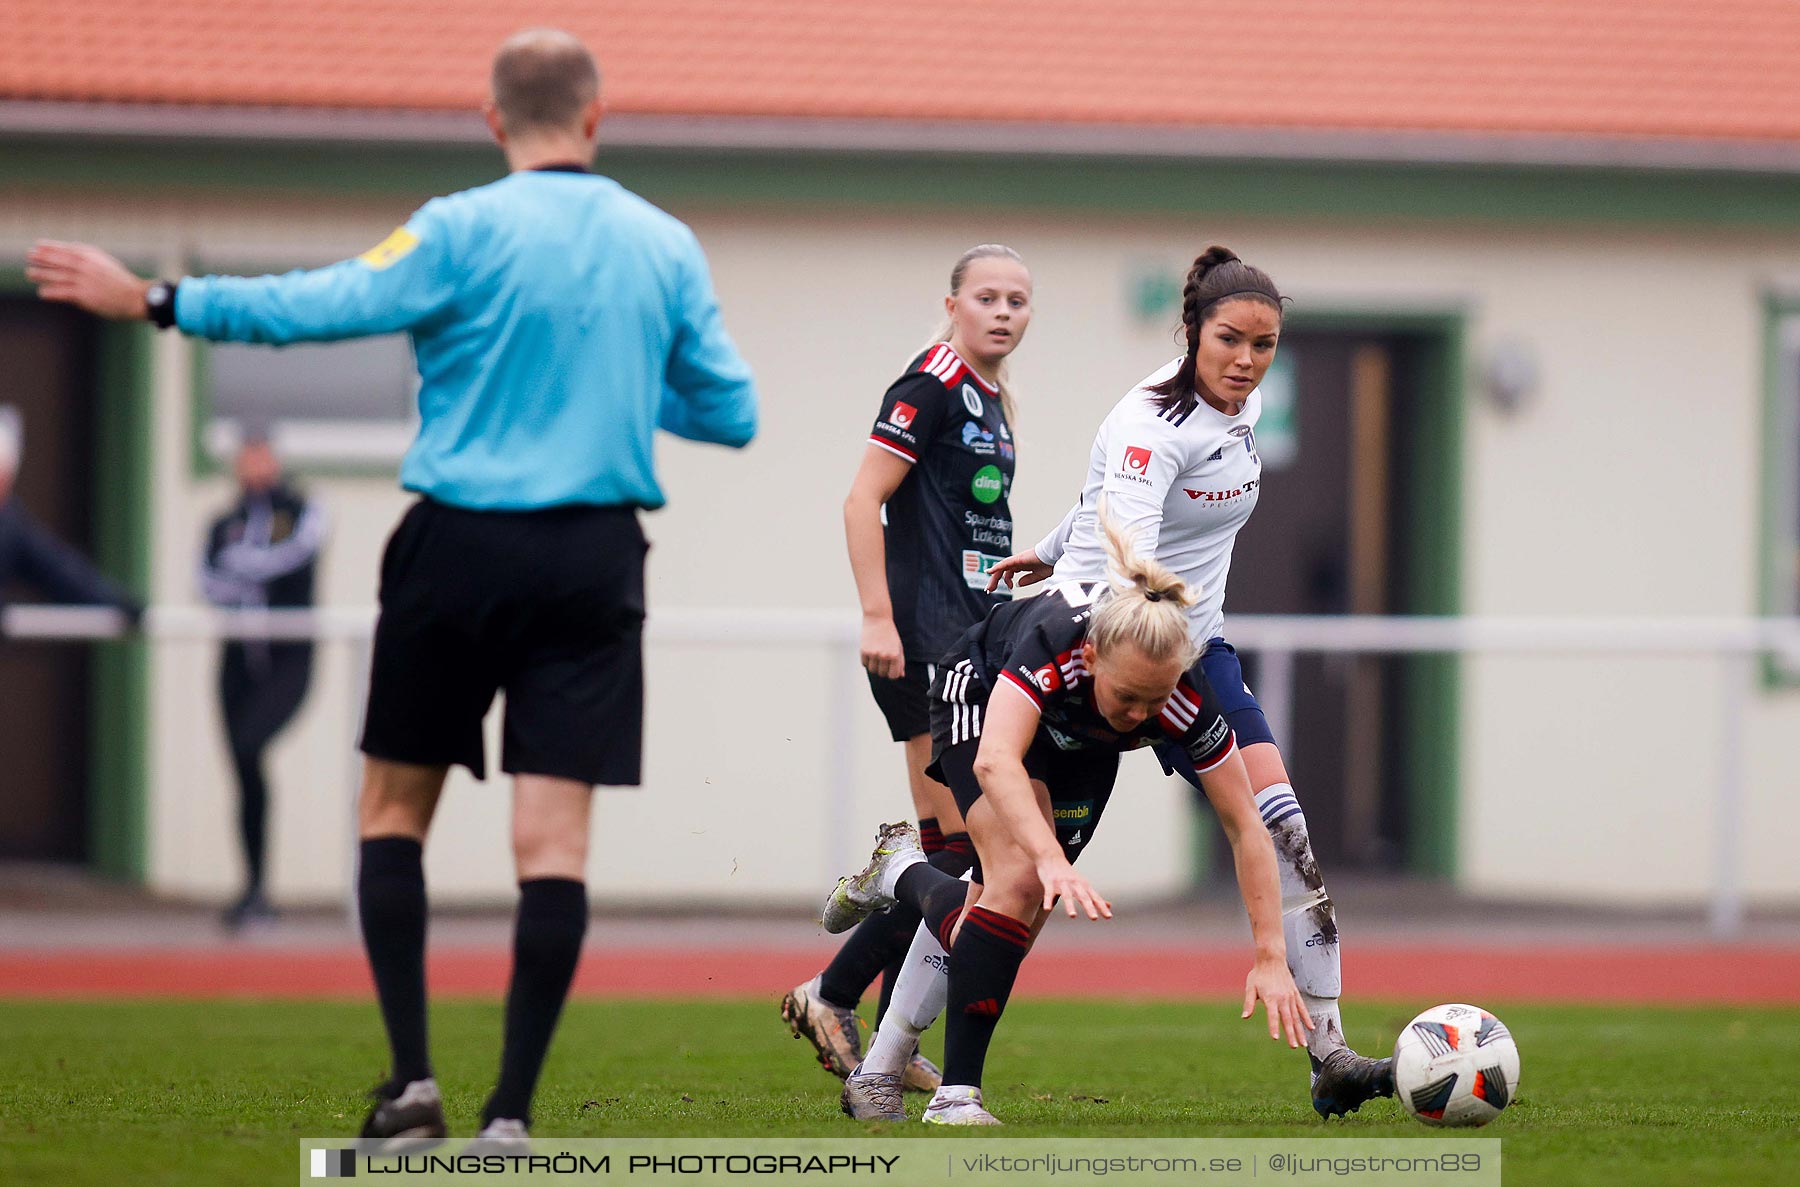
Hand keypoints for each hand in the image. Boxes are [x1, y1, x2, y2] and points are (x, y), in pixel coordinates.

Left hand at [25, 241, 152, 320]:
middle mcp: (85, 266)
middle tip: (29, 256)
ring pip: (56, 275)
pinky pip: (61, 292)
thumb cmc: (122, 281)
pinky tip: (42, 292)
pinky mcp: (83, 295)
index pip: (65, 248)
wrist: (136, 297)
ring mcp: (83, 280)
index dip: (49, 247)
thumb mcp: (106, 262)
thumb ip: (89, 257)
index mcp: (91, 256)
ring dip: (41, 274)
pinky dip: (50, 292)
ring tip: (30, 273)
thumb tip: (72, 249)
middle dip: (42, 257)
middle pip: (58, 260)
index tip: (37, 245)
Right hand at [859, 615, 904, 679]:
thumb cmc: (890, 633)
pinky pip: (864, 664)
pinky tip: (870, 653)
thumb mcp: (898, 646)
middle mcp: (884, 655)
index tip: (890, 669)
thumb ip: (900, 662)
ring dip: (874, 666)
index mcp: (895, 655)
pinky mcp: (864, 651)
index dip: (892, 674)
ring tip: (876, 657)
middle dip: (883, 670)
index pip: (893, 675)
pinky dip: (867, 661)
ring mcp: (873, 654)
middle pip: (882, 674)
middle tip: (883, 661)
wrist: (878, 618)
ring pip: (872, 670)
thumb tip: (901, 675)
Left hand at [985, 549, 1053, 591]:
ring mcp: (1017, 559)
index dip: (1005, 581)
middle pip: (1002, 571)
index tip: (1003, 589)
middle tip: (989, 590)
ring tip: (989, 588)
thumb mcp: (1038, 575)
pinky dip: (996, 567)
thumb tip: (1018, 584)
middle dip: (995, 581)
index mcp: (1022, 565)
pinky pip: (1004, 563)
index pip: (1009, 573)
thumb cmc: (1050, 563)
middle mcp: (1017, 562)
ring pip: (1001, 569)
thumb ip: (1028, 580)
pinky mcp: (1017, 559)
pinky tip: (989, 572)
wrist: (1055, 556)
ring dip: (993, 578)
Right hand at [1036, 855, 1111, 920]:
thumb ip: (1094, 896)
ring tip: (1073, 915)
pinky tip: (1048, 908)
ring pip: (1067, 895)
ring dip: (1070, 905)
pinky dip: (1048, 900)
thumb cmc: (1068, 873)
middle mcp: (1074, 884)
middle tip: (1094, 918)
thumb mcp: (1083, 883)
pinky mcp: (1050, 882)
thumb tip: (1109, 905)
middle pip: (1083, 897)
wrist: (1051, 856)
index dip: (1102, 907)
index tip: (1108, 916)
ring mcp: (1062, 883)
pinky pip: (1049, 892)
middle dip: (1089, 907)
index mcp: (1083, 885)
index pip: (1095, 898)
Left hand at [1241, 953, 1313, 1047]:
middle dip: (1291, 1034)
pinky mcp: (1295, 994)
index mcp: (1270, 998)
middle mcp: (1282, 999)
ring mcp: (1290, 997)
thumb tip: (1244, 1017)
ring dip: (1300, 1031)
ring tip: (1303, 1044)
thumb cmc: (1258, 974)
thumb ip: (1249, 1003)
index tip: (1275, 1038)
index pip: (1272, 1016)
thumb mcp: (1250, 988)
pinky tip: (1311, 1028)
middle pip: (1288, 1019)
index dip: (1273, 1027)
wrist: (1271, 959)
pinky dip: (1307, 1018)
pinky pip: (1302, 1008)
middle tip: (1293, 1047)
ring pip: (1297, 1016)